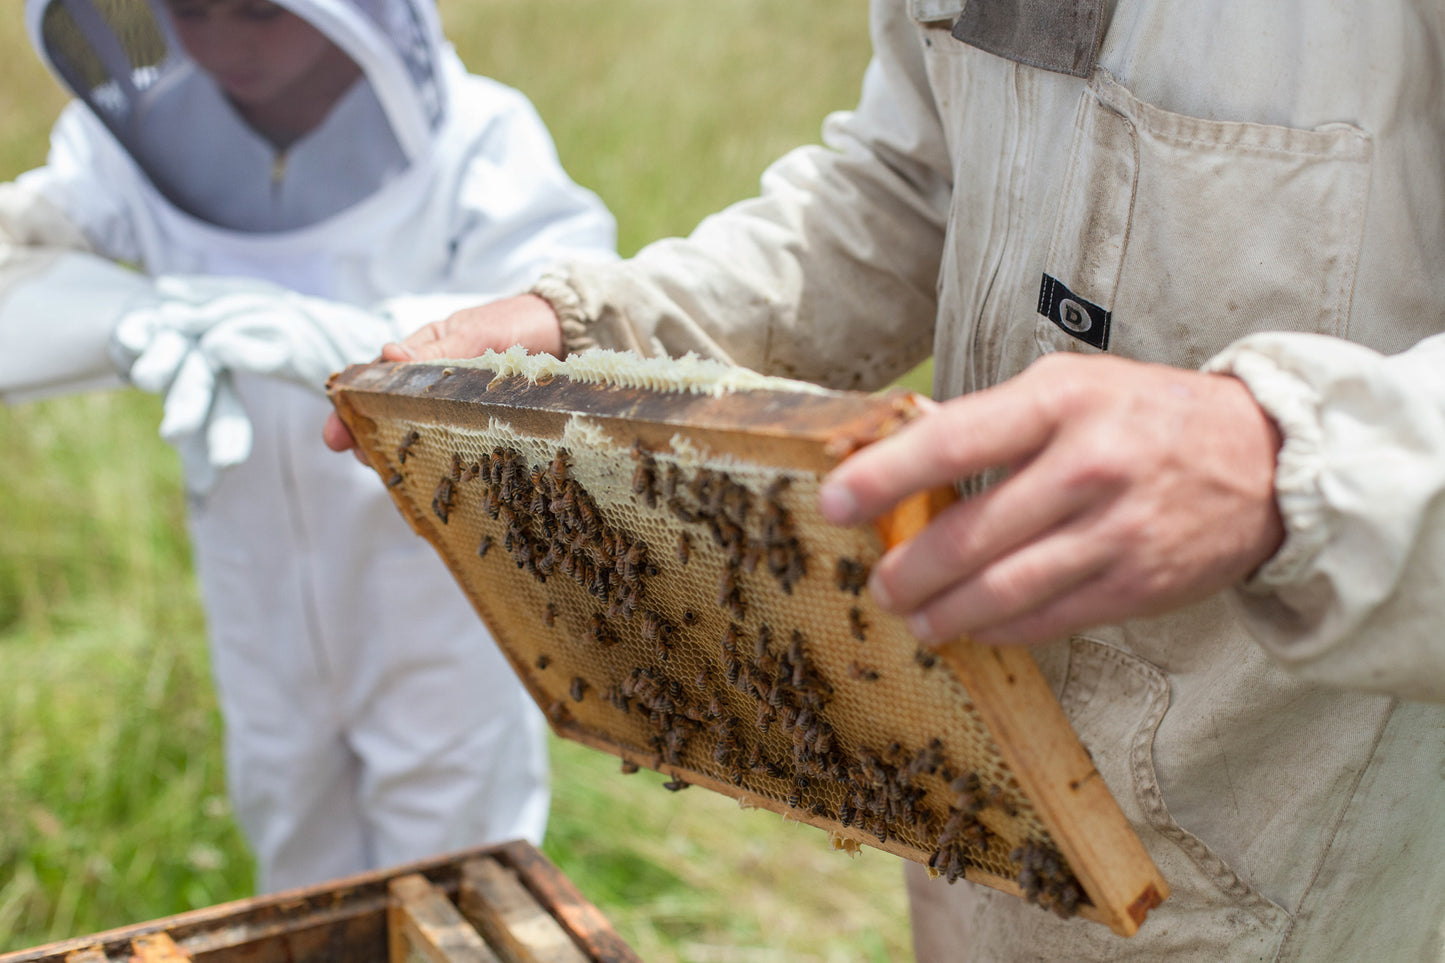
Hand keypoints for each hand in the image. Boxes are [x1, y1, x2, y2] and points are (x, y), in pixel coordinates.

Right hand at [323, 294, 563, 452]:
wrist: (566, 329)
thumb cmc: (516, 323)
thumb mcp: (475, 333)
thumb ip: (436, 349)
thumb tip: (387, 353)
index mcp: (421, 355)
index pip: (375, 384)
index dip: (352, 410)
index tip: (336, 435)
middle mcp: (432, 386)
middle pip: (389, 416)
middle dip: (370, 439)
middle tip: (363, 459)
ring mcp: (457, 410)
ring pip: (420, 437)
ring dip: (404, 455)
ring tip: (393, 474)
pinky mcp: (485, 429)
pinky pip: (458, 450)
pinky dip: (446, 464)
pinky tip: (441, 481)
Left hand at [817, 353, 1285, 645]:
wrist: (1267, 459)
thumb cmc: (1146, 416)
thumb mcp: (1072, 388)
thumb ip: (994, 420)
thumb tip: (903, 449)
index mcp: (1059, 403)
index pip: (951, 442)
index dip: (883, 477)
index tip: (833, 503)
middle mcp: (1086, 466)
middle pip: (970, 535)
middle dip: (910, 570)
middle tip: (880, 584)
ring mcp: (1116, 532)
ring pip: (1005, 590)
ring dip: (945, 613)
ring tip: (914, 617)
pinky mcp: (1138, 585)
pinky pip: (1049, 619)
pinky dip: (1001, 630)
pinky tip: (973, 628)